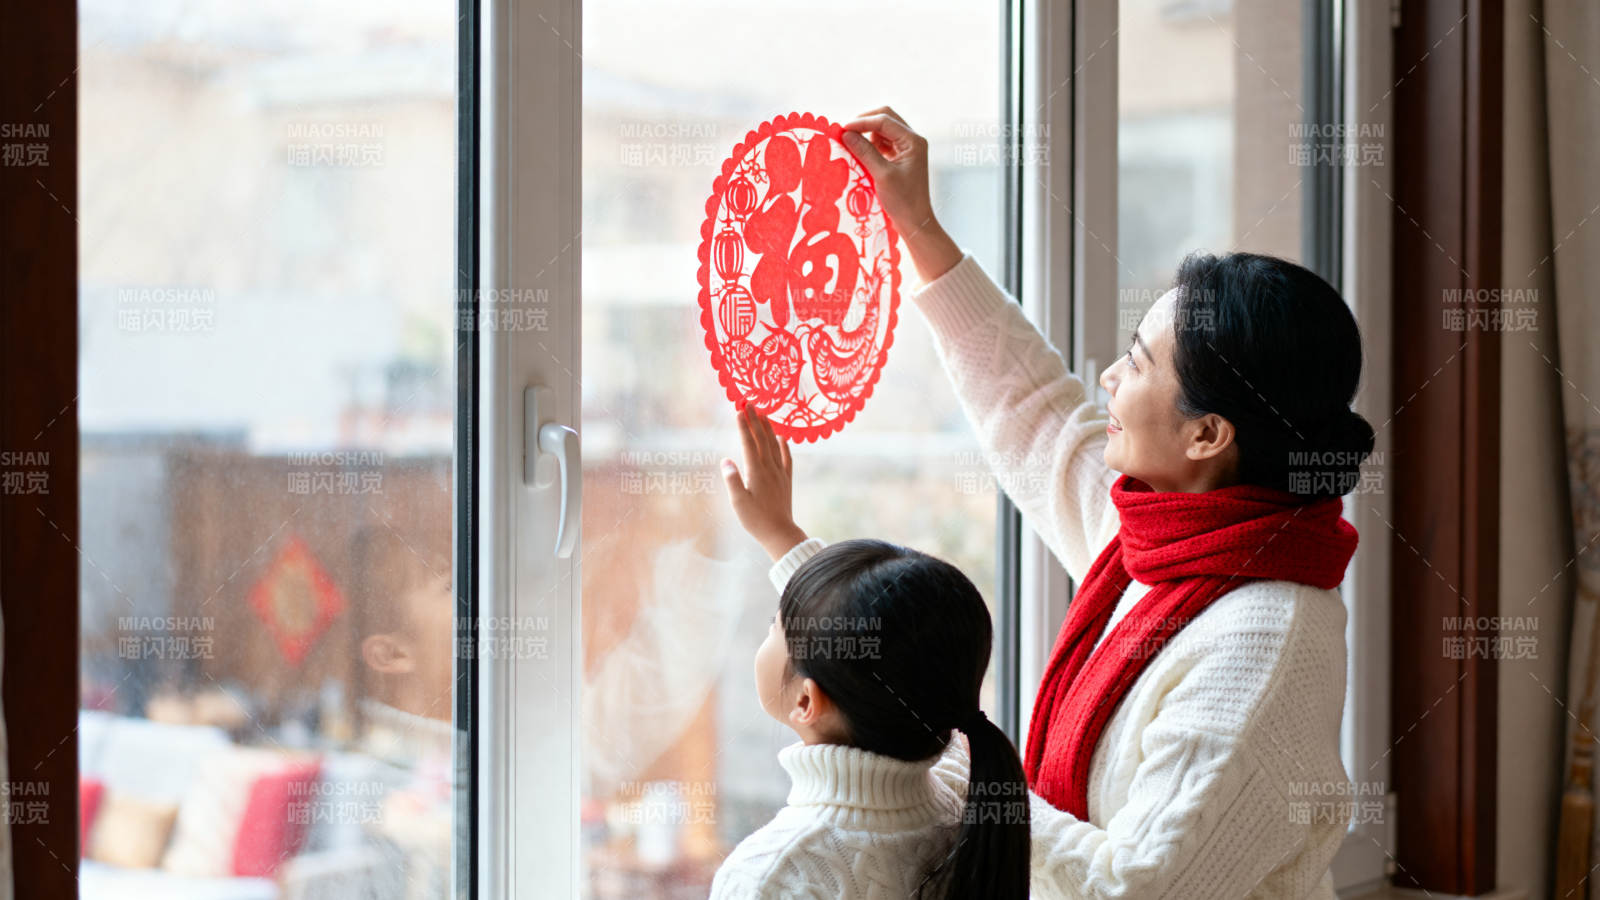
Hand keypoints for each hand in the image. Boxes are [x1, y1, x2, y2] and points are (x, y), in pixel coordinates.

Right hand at [721, 404, 808, 561]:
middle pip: (761, 439)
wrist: (780, 533)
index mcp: (756, 472)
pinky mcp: (786, 480)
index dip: (743, 426)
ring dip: (768, 428)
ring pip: (774, 445)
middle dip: (754, 420)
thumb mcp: (738, 502)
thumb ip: (732, 480)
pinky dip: (784, 445)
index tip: (739, 411)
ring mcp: (780, 473)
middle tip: (749, 403)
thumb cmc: (756, 520)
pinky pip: (786, 458)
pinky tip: (781, 437)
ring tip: (763, 413)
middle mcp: (769, 468)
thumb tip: (726, 460)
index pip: (748, 443)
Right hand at [840, 106, 962, 282]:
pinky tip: (858, 152)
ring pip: (882, 129)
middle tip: (845, 132)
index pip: (884, 120)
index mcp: (913, 141)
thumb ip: (864, 151)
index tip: (842, 130)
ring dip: (865, 133)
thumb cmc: (902, 201)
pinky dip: (869, 144)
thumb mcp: (881, 175)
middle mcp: (912, 140)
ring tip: (850, 144)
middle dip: (864, 122)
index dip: (862, 122)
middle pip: (885, 118)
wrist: (915, 221)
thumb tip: (846, 134)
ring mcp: (906, 148)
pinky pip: (882, 142)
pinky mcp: (900, 157)